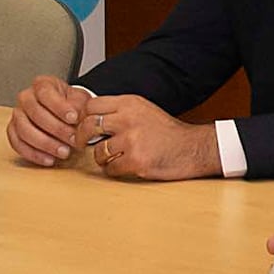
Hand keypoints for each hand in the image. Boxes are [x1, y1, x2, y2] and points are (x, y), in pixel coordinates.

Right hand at [5, 77, 93, 169]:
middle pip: (35, 113)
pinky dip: (33, 154)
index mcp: (42, 85)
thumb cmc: (71, 106)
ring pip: (25, 130)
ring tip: (64, 152)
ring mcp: (17, 115)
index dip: (59, 107)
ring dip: (46, 144)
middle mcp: (26, 97)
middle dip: (56, 129)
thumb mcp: (80, 101)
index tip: (73, 118)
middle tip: (73, 139)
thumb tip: (79, 118)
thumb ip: (80, 107)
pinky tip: (49, 159)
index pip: (46, 93)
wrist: (65, 115)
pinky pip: (18, 144)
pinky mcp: (13, 131)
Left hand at [80, 93, 214, 180]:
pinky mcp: (136, 161)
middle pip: (88, 125)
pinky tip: (123, 167)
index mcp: (129, 103)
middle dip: (80, 137)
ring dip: (101, 158)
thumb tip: (91, 117)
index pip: (91, 105)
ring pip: (98, 151)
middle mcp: (128, 119)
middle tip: (81, 144)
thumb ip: (120, 111)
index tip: (82, 125)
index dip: (82, 117)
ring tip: (111, 158)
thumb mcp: (144, 110)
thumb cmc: (168, 132)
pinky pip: (111, 168)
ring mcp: (132, 140)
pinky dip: (113, 170)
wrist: (193, 148)